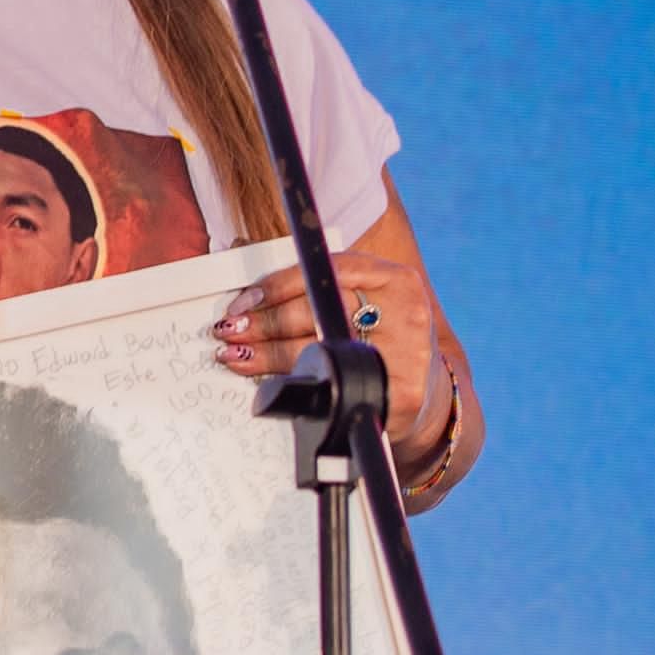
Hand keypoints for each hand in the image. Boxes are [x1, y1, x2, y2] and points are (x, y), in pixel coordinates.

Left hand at [215, 248, 451, 449]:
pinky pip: (335, 387)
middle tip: (230, 329)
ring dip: (268, 354)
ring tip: (235, 354)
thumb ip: (316, 284)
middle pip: (320, 311)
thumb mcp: (361, 299)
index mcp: (395, 279)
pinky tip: (268, 383)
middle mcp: (406, 312)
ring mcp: (408, 354)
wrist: (425, 388)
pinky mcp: (403, 393)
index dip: (279, 284)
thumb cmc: (378, 337)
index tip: (244, 300)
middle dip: (265, 321)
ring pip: (320, 350)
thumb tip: (244, 262)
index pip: (329, 271)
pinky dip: (293, 384)